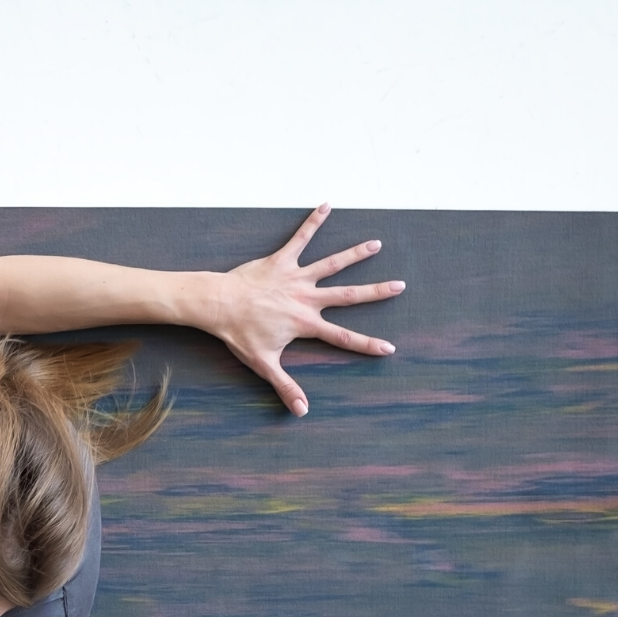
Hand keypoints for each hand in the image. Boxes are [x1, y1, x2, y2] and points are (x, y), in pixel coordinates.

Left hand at [200, 204, 405, 415]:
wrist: (217, 304)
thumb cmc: (238, 334)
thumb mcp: (263, 364)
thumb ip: (285, 386)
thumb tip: (301, 411)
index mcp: (306, 323)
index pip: (344, 338)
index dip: (368, 345)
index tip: (390, 348)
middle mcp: (307, 298)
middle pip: (348, 295)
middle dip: (376, 292)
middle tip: (400, 285)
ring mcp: (296, 277)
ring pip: (331, 263)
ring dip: (354, 253)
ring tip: (375, 244)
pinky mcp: (281, 260)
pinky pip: (300, 238)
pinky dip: (313, 221)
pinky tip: (326, 205)